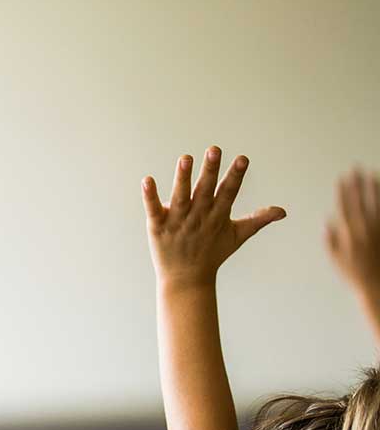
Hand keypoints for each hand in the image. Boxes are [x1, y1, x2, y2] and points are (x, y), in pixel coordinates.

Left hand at [141, 147, 284, 288]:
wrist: (186, 280)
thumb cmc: (212, 254)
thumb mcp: (237, 236)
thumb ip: (258, 220)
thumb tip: (283, 212)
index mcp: (217, 216)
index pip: (228, 192)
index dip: (235, 176)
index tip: (242, 158)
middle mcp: (198, 216)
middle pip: (205, 190)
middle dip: (209, 171)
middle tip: (213, 150)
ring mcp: (177, 222)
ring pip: (180, 197)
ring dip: (182, 178)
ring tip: (185, 159)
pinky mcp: (158, 227)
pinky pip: (153, 209)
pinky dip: (150, 196)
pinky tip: (147, 181)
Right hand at [327, 167, 379, 295]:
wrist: (378, 285)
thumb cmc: (356, 275)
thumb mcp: (337, 260)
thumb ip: (331, 240)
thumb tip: (329, 222)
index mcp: (349, 234)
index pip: (345, 207)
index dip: (343, 191)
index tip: (342, 179)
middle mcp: (365, 229)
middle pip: (360, 200)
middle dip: (357, 183)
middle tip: (356, 168)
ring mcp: (379, 229)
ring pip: (376, 203)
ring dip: (374, 187)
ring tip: (372, 174)